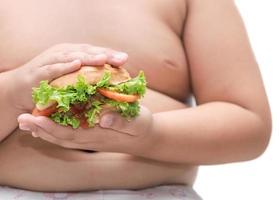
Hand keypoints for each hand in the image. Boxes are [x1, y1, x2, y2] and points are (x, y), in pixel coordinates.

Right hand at [7, 43, 128, 110]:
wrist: (19, 89)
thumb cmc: (50, 85)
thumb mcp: (71, 79)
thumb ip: (87, 78)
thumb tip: (110, 84)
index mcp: (74, 55)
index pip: (95, 52)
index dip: (110, 55)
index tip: (125, 59)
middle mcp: (64, 54)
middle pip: (87, 52)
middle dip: (105, 55)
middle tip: (121, 58)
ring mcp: (51, 61)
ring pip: (73, 57)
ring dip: (88, 57)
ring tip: (103, 59)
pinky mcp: (39, 72)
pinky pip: (53, 68)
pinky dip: (64, 65)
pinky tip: (76, 64)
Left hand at [17, 106, 153, 152]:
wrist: (146, 138)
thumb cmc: (142, 127)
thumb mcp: (137, 122)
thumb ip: (122, 121)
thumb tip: (104, 118)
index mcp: (99, 134)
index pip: (71, 133)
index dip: (53, 127)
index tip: (36, 118)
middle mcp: (91, 138)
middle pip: (61, 137)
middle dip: (41, 128)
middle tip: (22, 119)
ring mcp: (90, 137)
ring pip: (62, 137)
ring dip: (44, 130)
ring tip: (27, 121)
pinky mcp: (91, 134)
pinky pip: (69, 134)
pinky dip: (55, 129)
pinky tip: (46, 123)